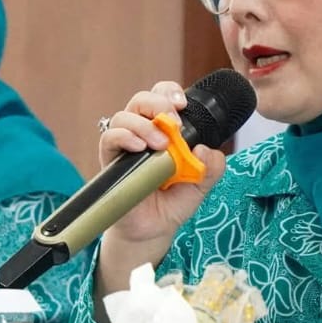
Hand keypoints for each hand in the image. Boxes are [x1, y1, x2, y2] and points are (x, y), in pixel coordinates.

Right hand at [95, 80, 226, 292]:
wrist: (154, 230)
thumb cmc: (174, 201)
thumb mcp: (202, 184)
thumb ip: (212, 166)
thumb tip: (204, 150)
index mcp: (165, 130)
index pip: (161, 97)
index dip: (169, 92)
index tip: (183, 104)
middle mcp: (142, 132)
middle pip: (141, 100)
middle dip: (158, 103)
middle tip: (175, 123)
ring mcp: (125, 145)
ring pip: (124, 116)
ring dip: (144, 125)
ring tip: (161, 145)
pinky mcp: (111, 161)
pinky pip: (109, 138)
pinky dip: (124, 137)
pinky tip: (139, 147)